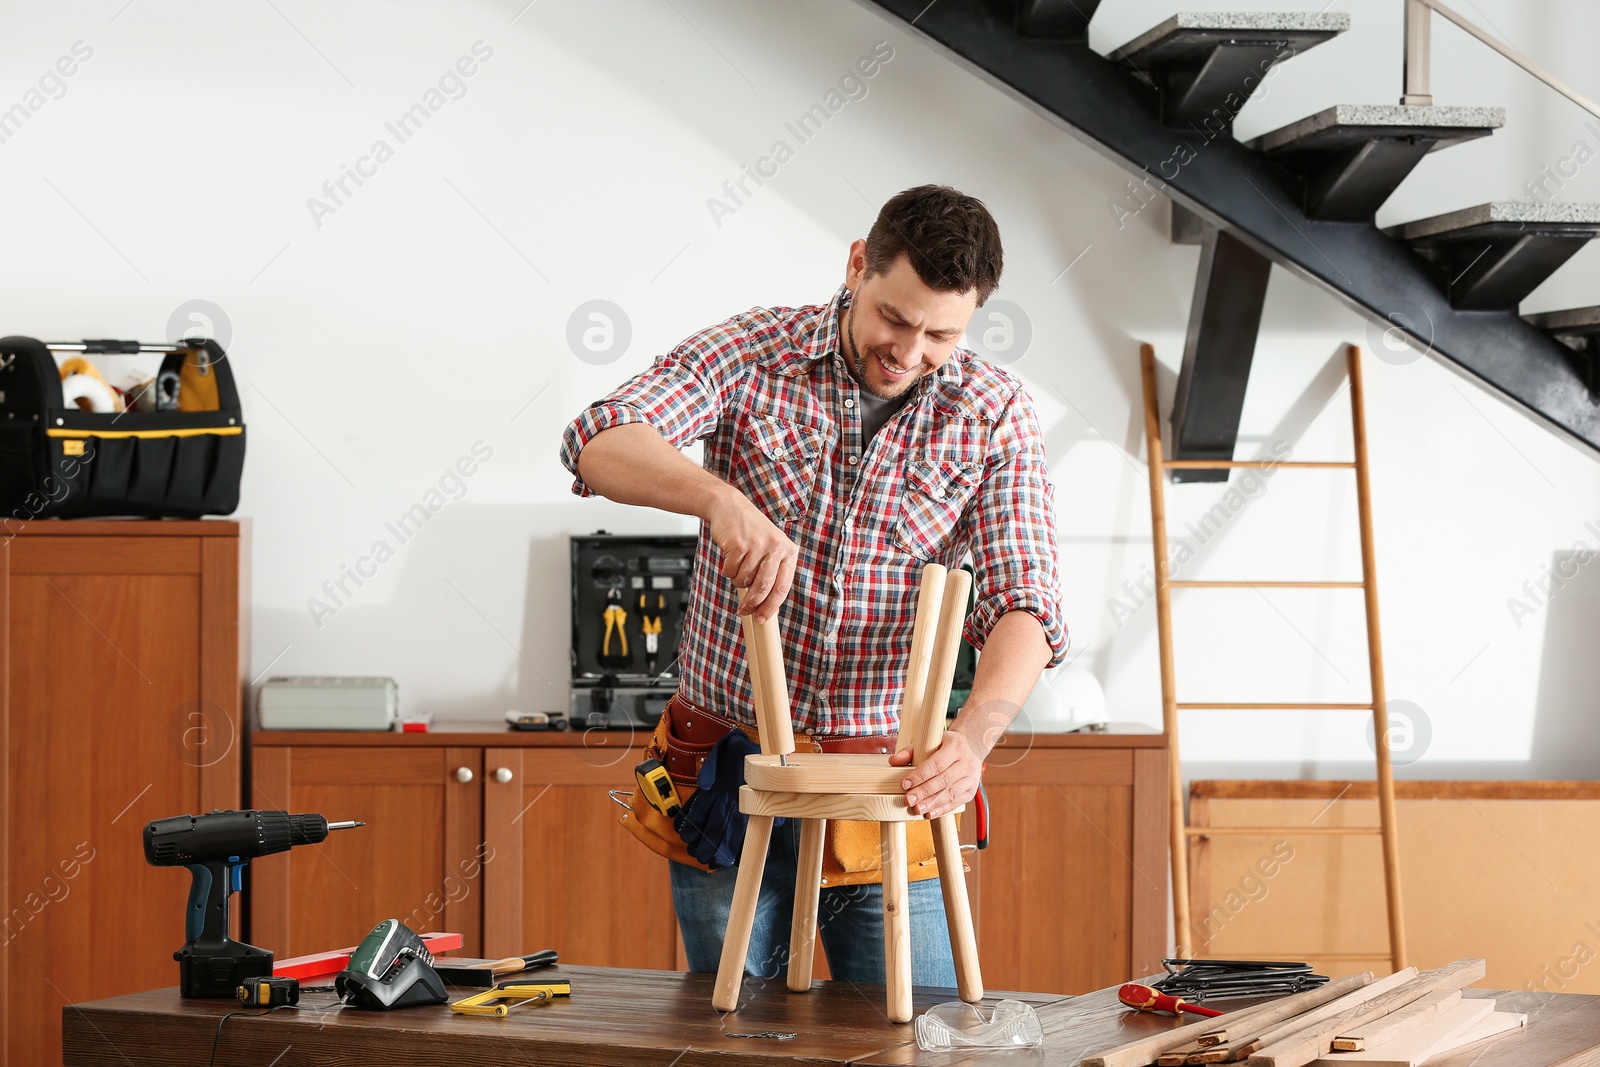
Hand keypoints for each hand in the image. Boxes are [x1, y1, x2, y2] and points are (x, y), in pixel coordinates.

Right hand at [705, 487, 798, 623]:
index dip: (771, 607)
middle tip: (744, 611)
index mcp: (788, 551)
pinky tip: (730, 557)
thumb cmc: (749, 531)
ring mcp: (758, 545)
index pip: (782, 587)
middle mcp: (776, 547)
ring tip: (737, 566)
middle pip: (764, 587)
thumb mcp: (769, 548)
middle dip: (752, 603)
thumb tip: (767, 607)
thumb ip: (772, 573)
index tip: (762, 619)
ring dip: (737, 579)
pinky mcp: (739, 544)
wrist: (729, 506)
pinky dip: (728, 570)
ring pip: (744, 580)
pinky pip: (731, 571)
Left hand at [889, 728, 983, 819]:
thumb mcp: (929, 741)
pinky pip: (957, 802)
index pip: (936, 764)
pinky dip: (942, 809)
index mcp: (955, 747)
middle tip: (908, 800)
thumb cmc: (946, 745)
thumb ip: (910, 751)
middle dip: (924, 792)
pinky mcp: (972, 791)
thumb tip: (893, 761)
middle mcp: (967, 762)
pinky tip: (929, 813)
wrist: (972, 746)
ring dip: (932, 803)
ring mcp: (972, 777)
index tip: (905, 784)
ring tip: (917, 809)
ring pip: (951, 793)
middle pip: (943, 780)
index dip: (920, 775)